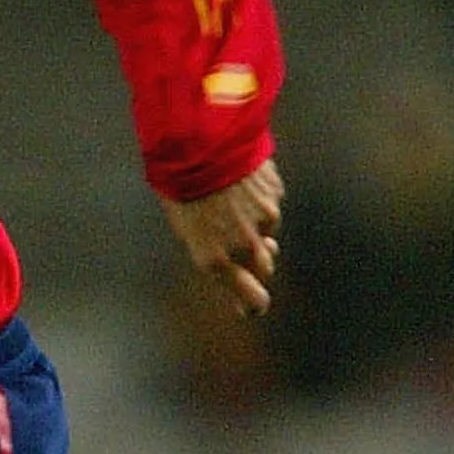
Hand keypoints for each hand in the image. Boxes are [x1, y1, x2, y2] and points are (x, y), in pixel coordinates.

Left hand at [164, 156, 283, 316]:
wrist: (199, 146)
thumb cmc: (179, 187)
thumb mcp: (183, 225)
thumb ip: (209, 246)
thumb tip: (237, 254)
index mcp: (216, 258)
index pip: (251, 297)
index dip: (252, 304)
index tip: (252, 307)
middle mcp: (244, 244)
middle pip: (264, 267)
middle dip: (256, 265)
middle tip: (248, 258)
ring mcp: (264, 219)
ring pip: (267, 233)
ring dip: (255, 228)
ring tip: (232, 206)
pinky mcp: (274, 194)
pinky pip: (269, 205)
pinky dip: (259, 202)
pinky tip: (241, 186)